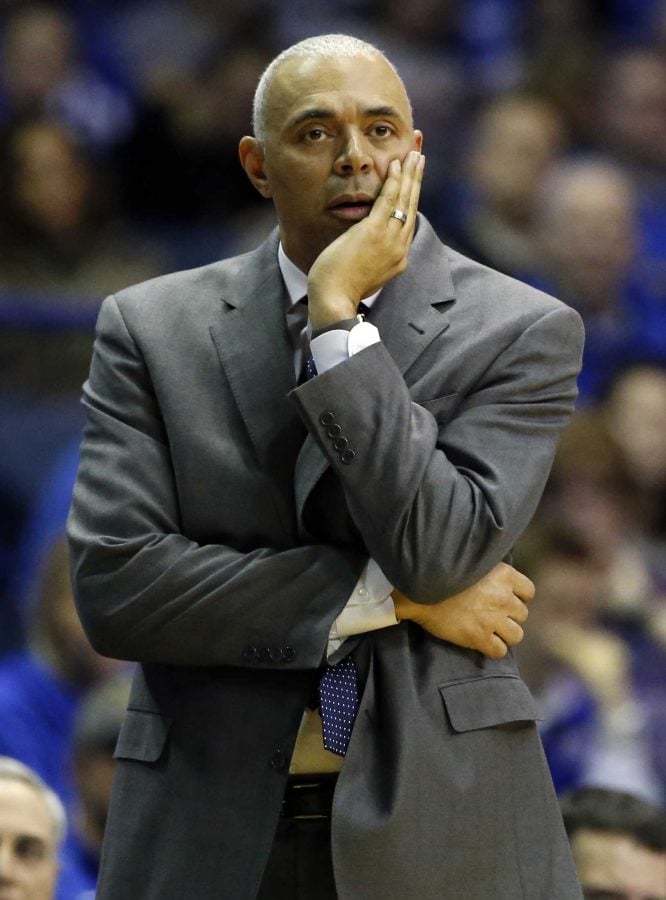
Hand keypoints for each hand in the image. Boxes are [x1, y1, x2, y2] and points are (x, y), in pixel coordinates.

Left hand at [306, 150, 424, 326]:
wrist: (334, 300)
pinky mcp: (374, 232)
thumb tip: (363, 247)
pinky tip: (396, 165)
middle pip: (411, 208)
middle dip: (416, 180)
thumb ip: (370, 258)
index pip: (407, 223)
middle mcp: (399, 249)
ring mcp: (389, 241)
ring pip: (404, 201)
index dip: (411, 199)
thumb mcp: (363, 273)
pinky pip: (388, 201)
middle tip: (420, 157)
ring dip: (410, 174)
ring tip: (415, 153)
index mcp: (397, 259)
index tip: (413, 182)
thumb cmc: (341, 289)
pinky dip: (393, 181)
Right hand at [392, 562, 534, 659]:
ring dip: (505, 634)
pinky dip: (493, 649)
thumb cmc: (443, 573)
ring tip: (491, 630)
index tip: (506, 598)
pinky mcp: (479, 637)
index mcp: (503, 575)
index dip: (518, 596)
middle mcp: (503, 597)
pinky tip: (484, 642)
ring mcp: (492, 619)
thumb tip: (498, 577)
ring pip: (516, 635)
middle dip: (509, 615)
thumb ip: (489, 570)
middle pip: (522, 614)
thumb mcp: (472, 561)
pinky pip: (499, 651)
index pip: (528, 591)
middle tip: (493, 614)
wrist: (420, 589)